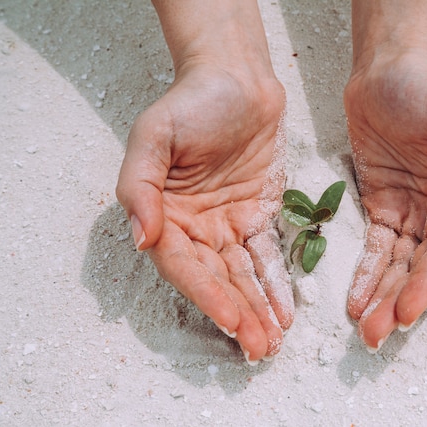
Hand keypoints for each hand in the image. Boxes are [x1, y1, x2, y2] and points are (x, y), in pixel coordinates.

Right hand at [116, 64, 292, 363]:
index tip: (231, 319)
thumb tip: (141, 238)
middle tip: (258, 347)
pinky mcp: (259, 214)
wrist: (236, 79)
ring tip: (273, 341)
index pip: (183, 266)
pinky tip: (285, 311)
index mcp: (165, 214)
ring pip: (243, 275)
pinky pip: (268, 255)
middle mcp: (195, 226)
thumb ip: (140, 187)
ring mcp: (228, 223)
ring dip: (258, 308)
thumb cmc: (191, 102)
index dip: (206, 294)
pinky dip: (277, 283)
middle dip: (238, 314)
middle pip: (216, 279)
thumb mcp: (154, 136)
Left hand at [344, 48, 426, 350]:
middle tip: (375, 335)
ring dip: (380, 296)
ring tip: (362, 328)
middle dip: (399, 301)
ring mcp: (410, 213)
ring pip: (396, 265)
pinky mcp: (381, 207)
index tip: (406, 313)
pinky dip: (364, 273)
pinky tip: (354, 298)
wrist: (388, 71)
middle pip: (420, 266)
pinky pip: (374, 248)